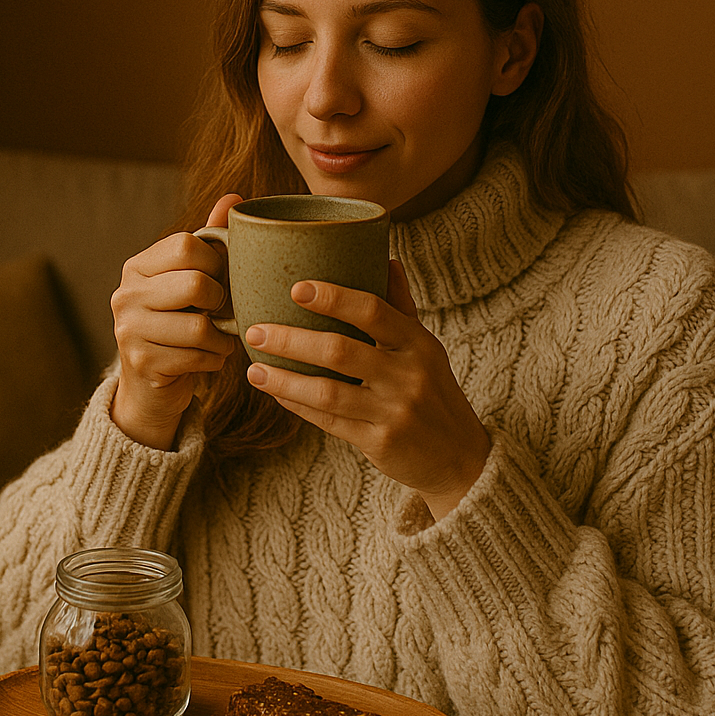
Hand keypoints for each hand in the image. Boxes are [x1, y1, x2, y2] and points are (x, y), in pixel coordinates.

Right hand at [110, 194, 241, 448]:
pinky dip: (214, 359)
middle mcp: (126, 294)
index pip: (186, 245)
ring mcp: (129, 330)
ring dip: (221, 337)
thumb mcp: (190, 278)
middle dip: (220, 301)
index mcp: (137, 266)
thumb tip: (234, 197)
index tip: (219, 279)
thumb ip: (210, 240)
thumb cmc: (179, 323)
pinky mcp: (141, 363)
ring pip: (198, 327)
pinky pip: (196, 357)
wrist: (151, 385)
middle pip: (194, 284)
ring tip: (219, 338)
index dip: (216, 263)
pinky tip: (209, 357)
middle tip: (221, 311)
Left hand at [243, 261, 488, 518]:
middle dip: (291, 340)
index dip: (333, 297)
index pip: (373, 310)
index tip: (295, 288)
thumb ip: (402, 306)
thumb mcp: (427, 348)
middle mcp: (408, 375)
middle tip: (255, 331)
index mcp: (418, 343)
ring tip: (254, 370)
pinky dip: (299, 405)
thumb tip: (387, 258)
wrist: (460, 457)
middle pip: (340, 350)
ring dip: (285, 379)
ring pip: (328, 392)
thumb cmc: (434, 393)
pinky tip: (277, 393)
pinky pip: (329, 421)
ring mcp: (394, 411)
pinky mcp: (379, 442)